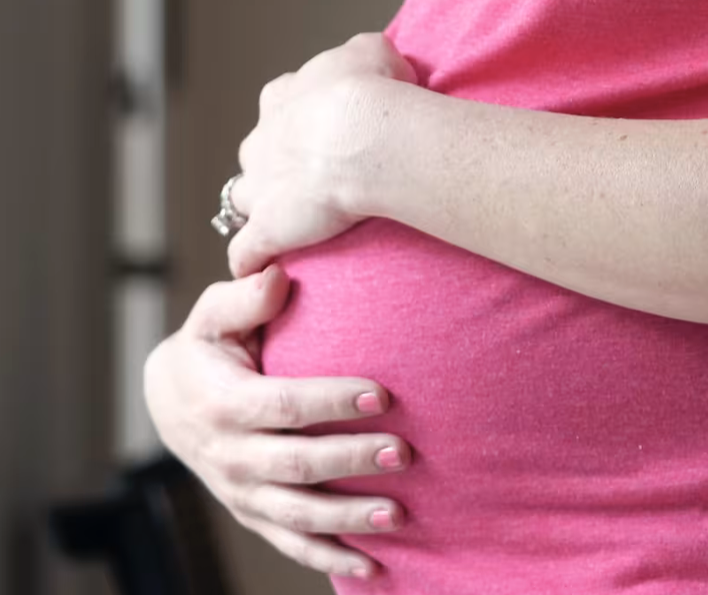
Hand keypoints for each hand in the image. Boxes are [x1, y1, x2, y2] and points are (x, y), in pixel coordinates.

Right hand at [144, 265, 412, 578]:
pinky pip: (291, 544)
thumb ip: (243, 297)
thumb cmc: (208, 349)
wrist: (169, 402)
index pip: (283, 405)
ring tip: (399, 512)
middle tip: (404, 452)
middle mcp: (229, 454)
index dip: (331, 402)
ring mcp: (240, 491)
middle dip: (351, 461)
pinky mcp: (253, 514)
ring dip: (349, 518)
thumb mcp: (213, 316)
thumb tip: (279, 276)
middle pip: (296, 465)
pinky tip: (374, 566)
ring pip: (297, 514)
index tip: (383, 395)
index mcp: (223, 402)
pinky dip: (330, 558)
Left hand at [227, 32, 417, 277]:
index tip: (326, 129)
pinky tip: (269, 273)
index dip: (300, 120)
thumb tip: (377, 62)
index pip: (279, 106)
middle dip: (278, 166)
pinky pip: (246, 254)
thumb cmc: (373, 91)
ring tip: (291, 229)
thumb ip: (366, 56)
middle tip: (317, 178)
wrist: (363, 134)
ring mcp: (259, 189)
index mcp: (281, 99)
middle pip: (258, 155)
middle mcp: (260, 142)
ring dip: (262, 212)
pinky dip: (253, 263)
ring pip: (245, 202)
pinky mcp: (266, 231)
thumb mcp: (374, 52)